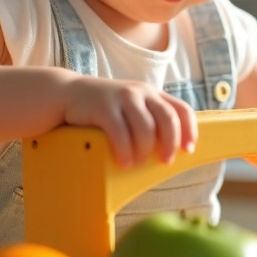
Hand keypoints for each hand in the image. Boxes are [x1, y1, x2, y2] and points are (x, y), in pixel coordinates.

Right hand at [61, 77, 197, 166]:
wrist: (67, 94)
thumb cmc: (103, 109)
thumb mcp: (129, 109)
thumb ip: (148, 120)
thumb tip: (169, 150)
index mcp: (151, 94)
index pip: (181, 109)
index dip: (189, 130)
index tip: (189, 150)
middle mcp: (141, 92)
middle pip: (168, 119)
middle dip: (170, 143)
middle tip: (165, 161)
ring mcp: (122, 97)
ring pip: (145, 129)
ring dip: (144, 151)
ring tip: (135, 164)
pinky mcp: (103, 106)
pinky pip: (120, 133)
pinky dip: (124, 151)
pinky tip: (123, 162)